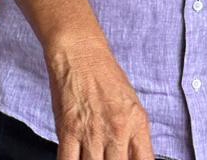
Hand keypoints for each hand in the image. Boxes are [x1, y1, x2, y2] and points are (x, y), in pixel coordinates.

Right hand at [45, 35, 154, 159]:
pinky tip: (74, 159)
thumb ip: (132, 135)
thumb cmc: (106, 79)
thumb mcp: (131, 106)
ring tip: (92, 158)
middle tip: (105, 159)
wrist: (82, 57)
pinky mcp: (69, 132)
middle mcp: (119, 131)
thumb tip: (132, 158)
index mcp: (138, 124)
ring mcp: (93, 133)